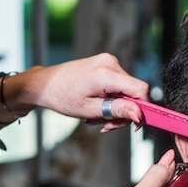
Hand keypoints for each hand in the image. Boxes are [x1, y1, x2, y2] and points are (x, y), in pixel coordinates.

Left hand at [24, 53, 148, 131]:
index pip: (140, 89)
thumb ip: (117, 110)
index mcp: (106, 73)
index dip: (142, 109)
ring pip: (126, 90)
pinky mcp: (105, 64)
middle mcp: (110, 63)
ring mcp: (108, 62)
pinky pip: (118, 85)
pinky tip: (98, 105)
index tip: (134, 124)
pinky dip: (111, 99)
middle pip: (134, 92)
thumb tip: (139, 115)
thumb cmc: (62, 96)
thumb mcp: (90, 109)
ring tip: (97, 116)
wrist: (45, 84)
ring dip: (116, 108)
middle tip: (106, 125)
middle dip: (123, 112)